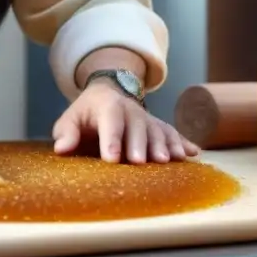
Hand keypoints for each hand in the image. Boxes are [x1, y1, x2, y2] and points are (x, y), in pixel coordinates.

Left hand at [52, 79, 199, 163]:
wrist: (107, 94)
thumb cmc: (86, 114)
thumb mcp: (71, 119)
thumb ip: (66, 133)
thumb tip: (62, 149)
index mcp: (108, 106)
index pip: (110, 122)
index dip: (111, 140)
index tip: (111, 158)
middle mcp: (132, 111)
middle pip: (138, 128)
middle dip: (139, 145)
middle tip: (140, 162)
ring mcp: (148, 119)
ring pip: (158, 130)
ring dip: (164, 145)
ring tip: (169, 160)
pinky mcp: (160, 127)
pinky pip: (173, 133)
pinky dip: (183, 143)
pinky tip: (194, 153)